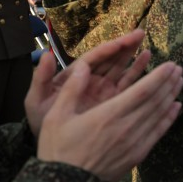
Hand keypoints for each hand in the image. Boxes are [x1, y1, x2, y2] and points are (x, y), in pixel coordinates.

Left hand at [25, 29, 154, 134]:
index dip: (108, 49)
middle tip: (140, 33)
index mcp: (74, 76)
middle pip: (110, 59)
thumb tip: (47, 55)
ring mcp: (103, 90)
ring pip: (121, 69)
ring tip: (146, 46)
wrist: (53, 147)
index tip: (122, 41)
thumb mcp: (36, 100)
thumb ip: (41, 78)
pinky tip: (146, 63)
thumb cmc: (42, 121)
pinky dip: (137, 74)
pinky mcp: (113, 101)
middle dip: (125, 46)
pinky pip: (127, 85)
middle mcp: (91, 80)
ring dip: (133, 57)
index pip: (93, 58)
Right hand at [36, 57, 182, 181]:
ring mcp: (135, 142)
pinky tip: (176, 107)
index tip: (170, 64)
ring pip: (159, 114)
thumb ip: (72, 89)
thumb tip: (82, 67)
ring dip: (171, 96)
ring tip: (180, 81)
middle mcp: (127, 127)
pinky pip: (158, 132)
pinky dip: (169, 118)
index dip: (159, 76)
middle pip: (155, 100)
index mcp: (108, 115)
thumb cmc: (58, 150)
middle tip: (179, 68)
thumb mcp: (56, 117)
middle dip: (168, 82)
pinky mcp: (138, 155)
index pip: (142, 91)